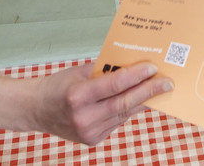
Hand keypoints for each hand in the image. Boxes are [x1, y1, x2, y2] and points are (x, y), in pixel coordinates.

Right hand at [32, 62, 172, 145]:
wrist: (36, 109)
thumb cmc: (58, 85)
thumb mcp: (79, 72)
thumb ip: (105, 69)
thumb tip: (134, 65)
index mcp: (77, 95)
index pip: (114, 85)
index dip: (136, 76)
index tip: (153, 68)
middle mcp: (83, 117)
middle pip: (124, 103)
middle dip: (149, 92)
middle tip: (168, 83)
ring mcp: (88, 132)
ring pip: (123, 114)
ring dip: (143, 101)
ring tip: (159, 90)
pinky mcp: (92, 140)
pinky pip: (117, 122)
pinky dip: (129, 110)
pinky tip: (140, 100)